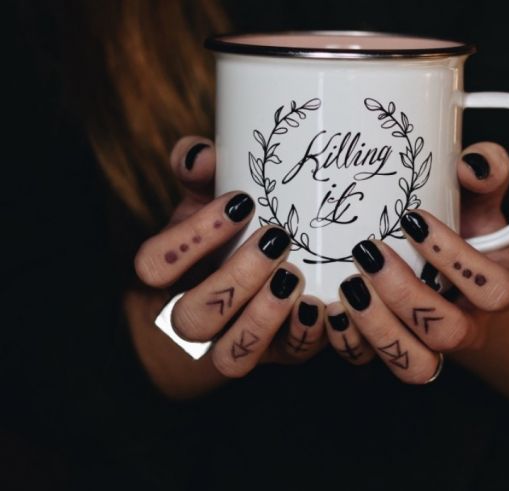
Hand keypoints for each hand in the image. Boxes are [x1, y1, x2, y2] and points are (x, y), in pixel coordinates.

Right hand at [133, 137, 326, 380]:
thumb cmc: (225, 237)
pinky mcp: (277, 355)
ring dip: (263, 316)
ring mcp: (232, 345)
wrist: (248, 290)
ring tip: (294, 276)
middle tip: (275, 238)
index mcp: (170, 277)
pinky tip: (321, 305)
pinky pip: (284, 358)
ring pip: (231, 354)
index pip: (154, 266)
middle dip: (235, 278)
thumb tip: (201, 154)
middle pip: (192, 318)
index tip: (240, 203)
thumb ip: (203, 172)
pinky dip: (303, 334)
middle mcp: (193, 320)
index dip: (191, 239)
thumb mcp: (209, 203)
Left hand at [325, 143, 508, 382]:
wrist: (444, 265)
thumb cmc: (463, 225)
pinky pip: (376, 365)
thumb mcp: (479, 197)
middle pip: (449, 333)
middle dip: (405, 295)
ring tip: (348, 287)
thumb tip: (472, 163)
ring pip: (415, 365)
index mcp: (498, 288)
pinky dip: (350, 343)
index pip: (494, 290)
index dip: (454, 259)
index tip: (412, 219)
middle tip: (369, 252)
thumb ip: (486, 172)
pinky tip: (330, 310)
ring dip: (378, 328)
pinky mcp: (397, 353)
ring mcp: (434, 347)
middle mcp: (471, 326)